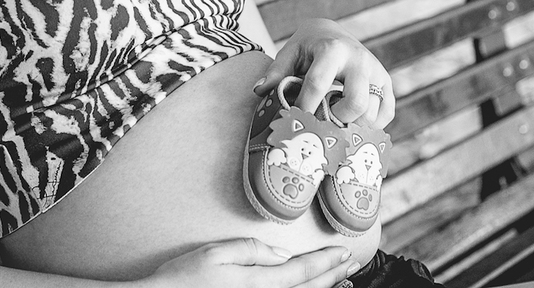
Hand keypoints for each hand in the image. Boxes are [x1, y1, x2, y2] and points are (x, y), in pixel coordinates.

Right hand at [138, 238, 359, 287]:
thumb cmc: (184, 280)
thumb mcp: (216, 253)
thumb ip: (252, 250)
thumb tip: (281, 253)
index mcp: (258, 283)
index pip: (303, 271)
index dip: (326, 261)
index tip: (343, 251)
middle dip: (332, 275)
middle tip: (349, 262)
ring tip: (340, 279)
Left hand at [252, 18, 395, 127]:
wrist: (334, 33)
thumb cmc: (308, 46)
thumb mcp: (290, 52)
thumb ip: (276, 71)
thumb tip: (260, 90)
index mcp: (332, 49)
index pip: (318, 85)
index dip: (305, 107)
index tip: (295, 121)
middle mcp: (359, 60)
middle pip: (356, 102)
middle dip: (337, 120)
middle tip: (323, 121)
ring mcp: (377, 71)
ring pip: (373, 113)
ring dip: (353, 125)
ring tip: (335, 121)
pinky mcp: (386, 83)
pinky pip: (386, 114)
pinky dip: (371, 125)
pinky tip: (352, 121)